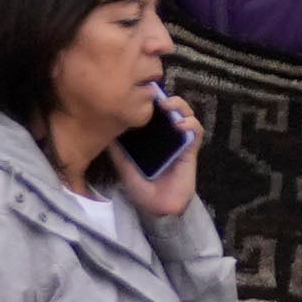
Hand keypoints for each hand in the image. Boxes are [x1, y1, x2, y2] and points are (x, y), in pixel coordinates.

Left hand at [113, 97, 208, 221]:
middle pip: (172, 109)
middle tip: (156, 95)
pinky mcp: (191, 150)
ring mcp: (180, 142)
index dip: (153, 101)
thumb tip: (105, 132)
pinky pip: (196, 132)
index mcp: (153, 138)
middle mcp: (168, 136)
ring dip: (180, 106)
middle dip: (168, 99)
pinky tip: (181, 124)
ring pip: (186, 115)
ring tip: (169, 105)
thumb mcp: (125, 168)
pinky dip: (191, 124)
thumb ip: (117, 152)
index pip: (156, 113)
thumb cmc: (142, 190)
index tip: (143, 92)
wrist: (158, 208)